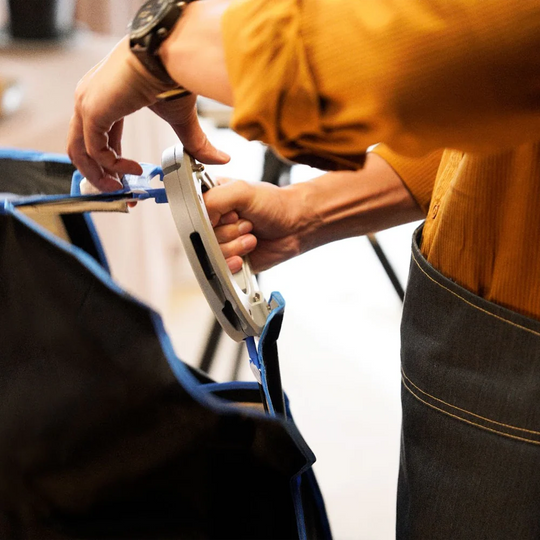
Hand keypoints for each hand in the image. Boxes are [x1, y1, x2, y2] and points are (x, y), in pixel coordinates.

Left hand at [67, 36, 227, 190]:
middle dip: (100, 173)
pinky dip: (112, 165)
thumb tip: (221, 158)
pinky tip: (132, 169)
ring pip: (80, 151)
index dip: (112, 161)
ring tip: (122, 188)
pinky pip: (94, 150)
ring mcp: (86, 103)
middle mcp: (90, 98)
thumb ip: (193, 142)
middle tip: (120, 191)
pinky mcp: (91, 109)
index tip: (127, 178)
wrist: (169, 56)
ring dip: (99, 175)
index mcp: (105, 96)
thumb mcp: (182, 118)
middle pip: (82, 146)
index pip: (99, 135)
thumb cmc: (173, 74)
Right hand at [204, 180, 312, 272]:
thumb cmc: (273, 204)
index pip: (191, 211)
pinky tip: (245, 256)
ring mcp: (219, 241)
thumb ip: (215, 198)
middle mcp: (212, 220)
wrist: (295, 226)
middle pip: (201, 235)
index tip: (231, 213)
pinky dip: (233, 263)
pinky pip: (220, 268)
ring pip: (211, 253)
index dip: (210, 216)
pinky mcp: (228, 259)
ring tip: (250, 237)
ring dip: (235, 246)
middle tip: (246, 224)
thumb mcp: (242, 190)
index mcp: (210, 198)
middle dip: (228, 231)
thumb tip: (199, 217)